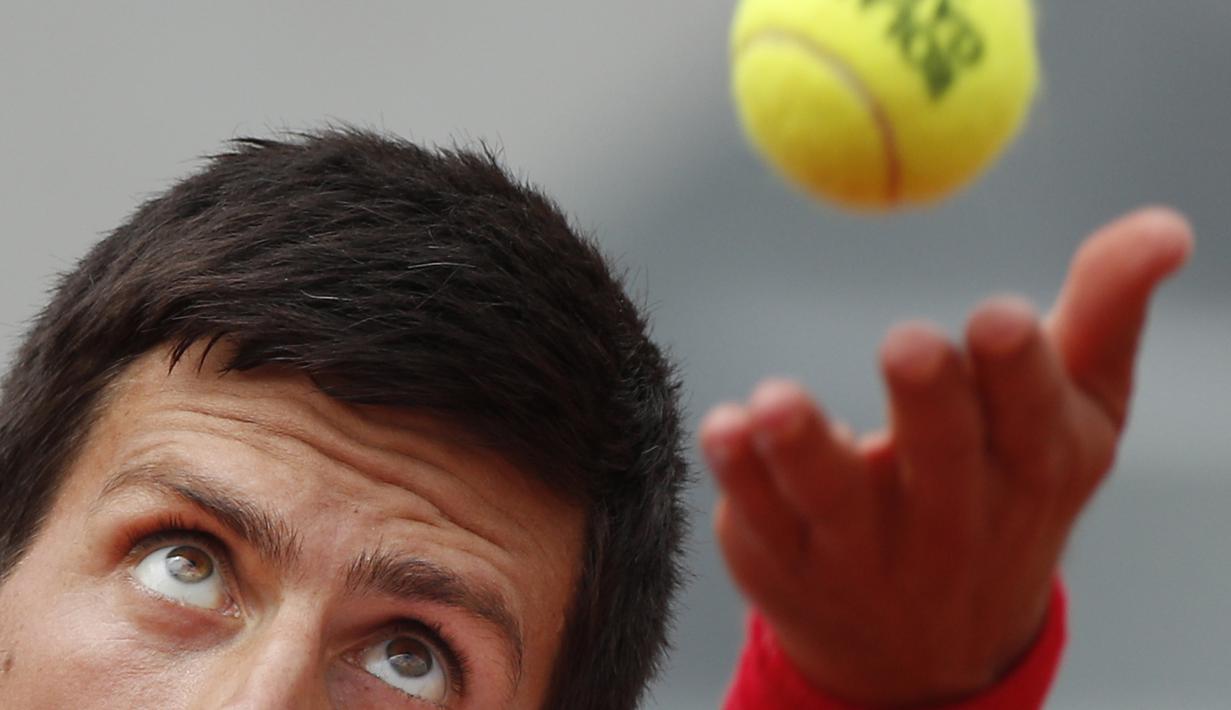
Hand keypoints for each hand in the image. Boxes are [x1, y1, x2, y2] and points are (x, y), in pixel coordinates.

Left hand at [701, 208, 1193, 705]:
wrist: (928, 643)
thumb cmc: (1006, 486)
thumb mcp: (1073, 410)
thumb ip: (1105, 314)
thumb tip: (1167, 226)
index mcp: (1030, 466)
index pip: (1033, 420)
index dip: (1018, 373)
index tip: (999, 320)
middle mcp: (952, 518)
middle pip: (941, 458)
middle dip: (929, 403)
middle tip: (909, 344)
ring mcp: (866, 551)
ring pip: (836, 500)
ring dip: (806, 449)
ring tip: (776, 401)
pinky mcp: (791, 563)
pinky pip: (764, 520)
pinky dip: (740, 477)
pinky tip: (722, 428)